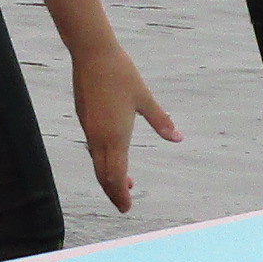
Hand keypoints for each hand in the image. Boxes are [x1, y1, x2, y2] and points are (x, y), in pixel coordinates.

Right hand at [71, 41, 179, 210]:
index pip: (116, 175)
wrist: (92, 54)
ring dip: (109, 176)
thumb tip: (178, 138)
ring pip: (97, 163)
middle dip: (114, 192)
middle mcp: (99, 137)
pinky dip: (102, 161)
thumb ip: (160, 120)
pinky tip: (113, 157)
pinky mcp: (84, 119)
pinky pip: (93, 149)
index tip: (127, 207)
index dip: (120, 193)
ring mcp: (89, 129)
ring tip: (125, 184)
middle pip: (103, 175)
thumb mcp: (144, 98)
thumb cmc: (121, 74)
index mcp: (115, 136)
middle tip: (124, 205)